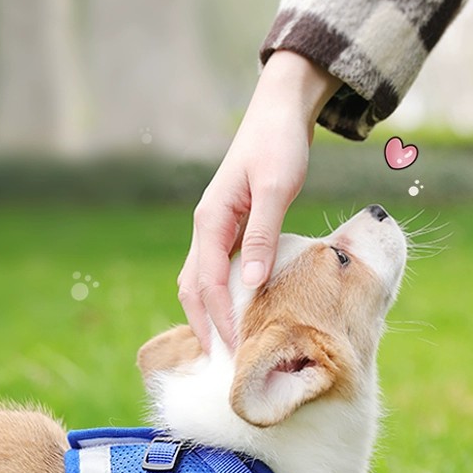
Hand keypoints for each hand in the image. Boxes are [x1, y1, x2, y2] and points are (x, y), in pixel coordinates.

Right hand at [177, 51, 341, 350]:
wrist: (279, 111)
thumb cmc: (279, 145)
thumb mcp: (276, 188)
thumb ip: (263, 236)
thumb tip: (251, 285)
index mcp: (211, 220)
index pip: (206, 282)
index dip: (219, 317)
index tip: (235, 348)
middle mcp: (205, 227)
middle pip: (193, 288)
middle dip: (206, 325)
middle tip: (224, 361)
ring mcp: (215, 228)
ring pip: (200, 282)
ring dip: (209, 314)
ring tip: (227, 346)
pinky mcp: (230, 228)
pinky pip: (215, 271)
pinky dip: (220, 297)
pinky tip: (237, 313)